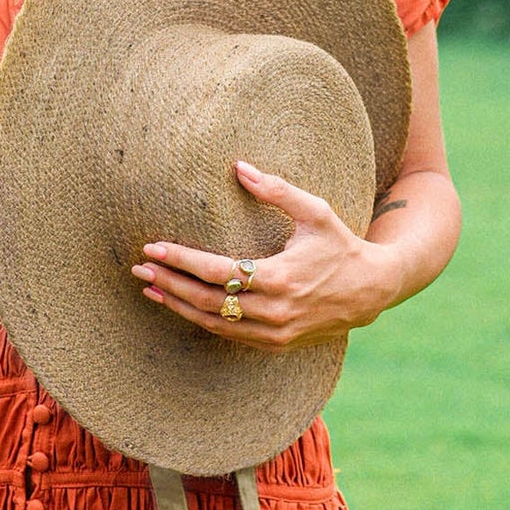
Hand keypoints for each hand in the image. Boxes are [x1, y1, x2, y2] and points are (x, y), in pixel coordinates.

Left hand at [129, 160, 404, 351]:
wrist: (371, 290)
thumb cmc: (340, 244)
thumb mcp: (315, 211)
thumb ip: (277, 189)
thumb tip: (239, 166)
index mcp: (279, 277)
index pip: (216, 270)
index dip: (180, 260)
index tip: (152, 248)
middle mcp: (274, 310)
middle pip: (207, 300)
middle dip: (169, 284)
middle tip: (138, 270)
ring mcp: (275, 332)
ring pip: (214, 323)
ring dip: (179, 306)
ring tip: (150, 289)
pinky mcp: (277, 343)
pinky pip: (231, 336)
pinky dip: (202, 321)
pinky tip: (181, 306)